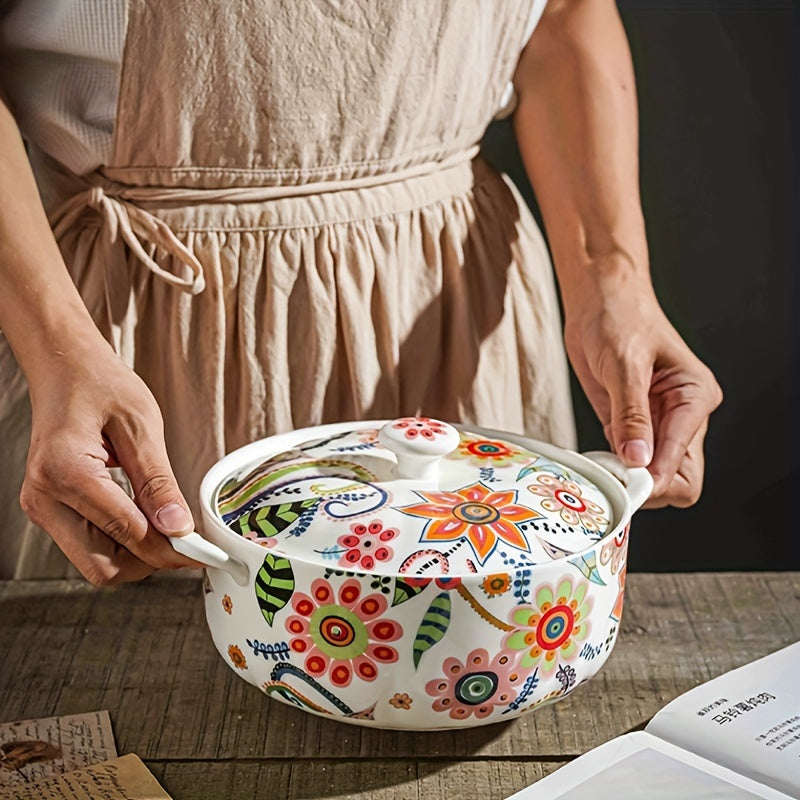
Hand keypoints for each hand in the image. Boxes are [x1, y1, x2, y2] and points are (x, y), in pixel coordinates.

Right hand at [19, 337, 199, 583]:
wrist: (63, 366)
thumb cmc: (99, 384)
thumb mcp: (141, 426)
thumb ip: (158, 481)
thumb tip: (179, 527)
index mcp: (65, 472)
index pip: (128, 534)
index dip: (172, 549)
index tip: (206, 551)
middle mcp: (44, 498)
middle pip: (104, 566)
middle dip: (151, 561)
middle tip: (191, 542)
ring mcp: (42, 506)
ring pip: (95, 562)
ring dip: (137, 554)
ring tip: (170, 525)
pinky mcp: (49, 508)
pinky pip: (88, 544)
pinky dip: (121, 541)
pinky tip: (147, 517)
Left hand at [563, 270, 722, 507]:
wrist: (598, 298)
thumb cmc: (619, 316)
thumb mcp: (624, 364)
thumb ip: (631, 414)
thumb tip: (637, 459)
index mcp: (695, 397)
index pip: (686, 461)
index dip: (655, 479)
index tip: (626, 487)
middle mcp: (681, 415)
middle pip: (679, 477)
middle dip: (648, 487)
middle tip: (613, 482)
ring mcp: (656, 422)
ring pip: (653, 474)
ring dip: (628, 479)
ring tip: (601, 467)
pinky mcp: (629, 423)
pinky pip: (628, 460)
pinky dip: (613, 468)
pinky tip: (596, 461)